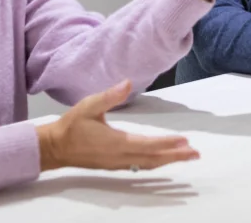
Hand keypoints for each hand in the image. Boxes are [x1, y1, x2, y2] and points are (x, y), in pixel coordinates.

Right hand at [37, 81, 199, 171]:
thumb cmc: (72, 125)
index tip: (184, 140)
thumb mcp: (89, 105)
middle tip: (195, 153)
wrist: (55, 147)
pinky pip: (140, 167)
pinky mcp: (114, 165)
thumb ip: (109, 96)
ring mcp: (117, 163)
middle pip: (153, 159)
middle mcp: (120, 156)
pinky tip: (163, 160)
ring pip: (148, 165)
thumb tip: (127, 82)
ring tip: (186, 156)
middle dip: (176, 156)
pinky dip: (155, 164)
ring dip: (168, 161)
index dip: (167, 143)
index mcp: (116, 142)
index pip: (148, 144)